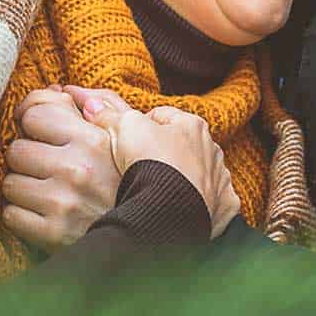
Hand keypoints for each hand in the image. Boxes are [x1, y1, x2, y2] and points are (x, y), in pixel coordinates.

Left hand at [0, 86, 121, 250]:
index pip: (35, 113)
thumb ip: (98, 105)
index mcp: (94, 139)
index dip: (31, 119)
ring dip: (23, 187)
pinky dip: (22, 216)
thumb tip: (58, 88)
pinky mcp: (54, 234)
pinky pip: (11, 215)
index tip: (33, 127)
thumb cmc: (132, 179)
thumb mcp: (126, 136)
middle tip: (46, 166)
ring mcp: (63, 202)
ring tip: (46, 191)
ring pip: (10, 183)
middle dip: (28, 157)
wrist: (148, 235)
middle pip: (16, 149)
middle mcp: (77, 168)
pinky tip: (43, 213)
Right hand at [63, 86, 240, 237]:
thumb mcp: (124, 129)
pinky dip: (199, 204)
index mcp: (192, 124)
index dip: (138, 128)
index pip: (160, 117)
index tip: (124, 142)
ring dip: (182, 178)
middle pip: (181, 145)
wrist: (169, 209)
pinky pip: (212, 201)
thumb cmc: (150, 163)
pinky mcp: (223, 205)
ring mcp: (220, 178)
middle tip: (137, 168)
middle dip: (162, 153)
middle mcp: (212, 149)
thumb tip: (92, 105)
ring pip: (198, 173)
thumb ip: (110, 115)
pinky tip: (181, 208)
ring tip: (156, 190)